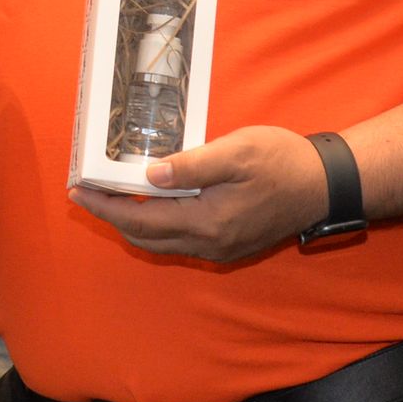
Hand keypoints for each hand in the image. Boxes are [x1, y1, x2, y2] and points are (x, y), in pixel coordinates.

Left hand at [68, 125, 330, 261]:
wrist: (327, 186)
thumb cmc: (283, 162)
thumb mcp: (235, 152)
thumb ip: (191, 165)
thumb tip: (149, 175)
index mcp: (206, 222)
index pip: (139, 220)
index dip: (104, 206)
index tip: (76, 191)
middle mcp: (210, 244)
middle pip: (145, 237)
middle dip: (111, 216)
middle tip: (85, 193)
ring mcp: (221, 248)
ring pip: (162, 242)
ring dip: (133, 223)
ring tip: (110, 197)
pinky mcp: (231, 245)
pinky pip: (181, 241)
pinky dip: (158, 226)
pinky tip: (151, 205)